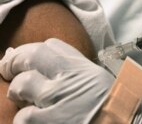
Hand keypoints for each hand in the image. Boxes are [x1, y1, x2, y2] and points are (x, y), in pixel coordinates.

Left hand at [0, 38, 114, 123]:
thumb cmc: (111, 106)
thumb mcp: (98, 80)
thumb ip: (75, 69)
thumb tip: (49, 65)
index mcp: (83, 68)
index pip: (50, 46)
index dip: (33, 49)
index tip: (26, 57)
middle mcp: (69, 80)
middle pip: (31, 57)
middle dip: (14, 62)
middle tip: (8, 69)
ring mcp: (58, 101)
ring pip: (22, 85)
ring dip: (18, 91)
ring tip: (23, 98)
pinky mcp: (50, 123)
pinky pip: (23, 117)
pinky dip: (25, 118)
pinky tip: (35, 119)